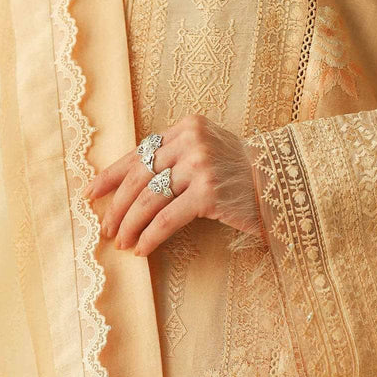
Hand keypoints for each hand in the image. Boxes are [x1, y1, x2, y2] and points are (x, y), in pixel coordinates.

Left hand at [81, 114, 263, 255]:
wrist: (285, 183)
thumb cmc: (243, 173)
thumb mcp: (207, 152)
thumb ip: (175, 157)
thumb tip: (130, 185)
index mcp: (186, 127)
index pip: (138, 152)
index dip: (110, 175)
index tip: (90, 193)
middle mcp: (191, 142)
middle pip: (139, 177)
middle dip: (116, 206)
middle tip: (105, 228)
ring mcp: (200, 166)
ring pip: (148, 199)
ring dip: (129, 225)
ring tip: (120, 242)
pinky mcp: (209, 193)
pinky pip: (167, 219)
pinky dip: (150, 236)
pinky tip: (141, 249)